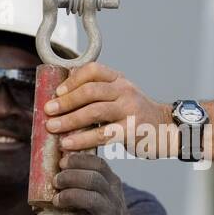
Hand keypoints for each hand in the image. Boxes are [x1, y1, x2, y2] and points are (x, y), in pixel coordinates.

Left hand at [45, 63, 173, 157]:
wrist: (166, 129)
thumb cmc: (136, 115)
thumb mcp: (121, 96)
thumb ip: (99, 93)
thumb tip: (63, 96)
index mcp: (119, 80)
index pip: (93, 70)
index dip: (73, 80)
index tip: (57, 92)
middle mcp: (125, 91)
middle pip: (90, 91)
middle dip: (65, 101)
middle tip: (48, 110)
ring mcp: (129, 110)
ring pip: (94, 111)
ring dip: (69, 120)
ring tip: (52, 127)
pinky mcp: (131, 129)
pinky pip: (102, 134)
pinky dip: (82, 139)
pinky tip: (68, 144)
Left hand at [52, 152, 139, 214]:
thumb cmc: (102, 213)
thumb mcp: (100, 193)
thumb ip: (84, 181)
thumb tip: (55, 167)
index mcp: (111, 182)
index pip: (99, 164)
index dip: (79, 160)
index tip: (61, 161)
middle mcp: (113, 196)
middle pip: (94, 179)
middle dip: (71, 176)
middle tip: (55, 181)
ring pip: (93, 200)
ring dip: (70, 196)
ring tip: (56, 200)